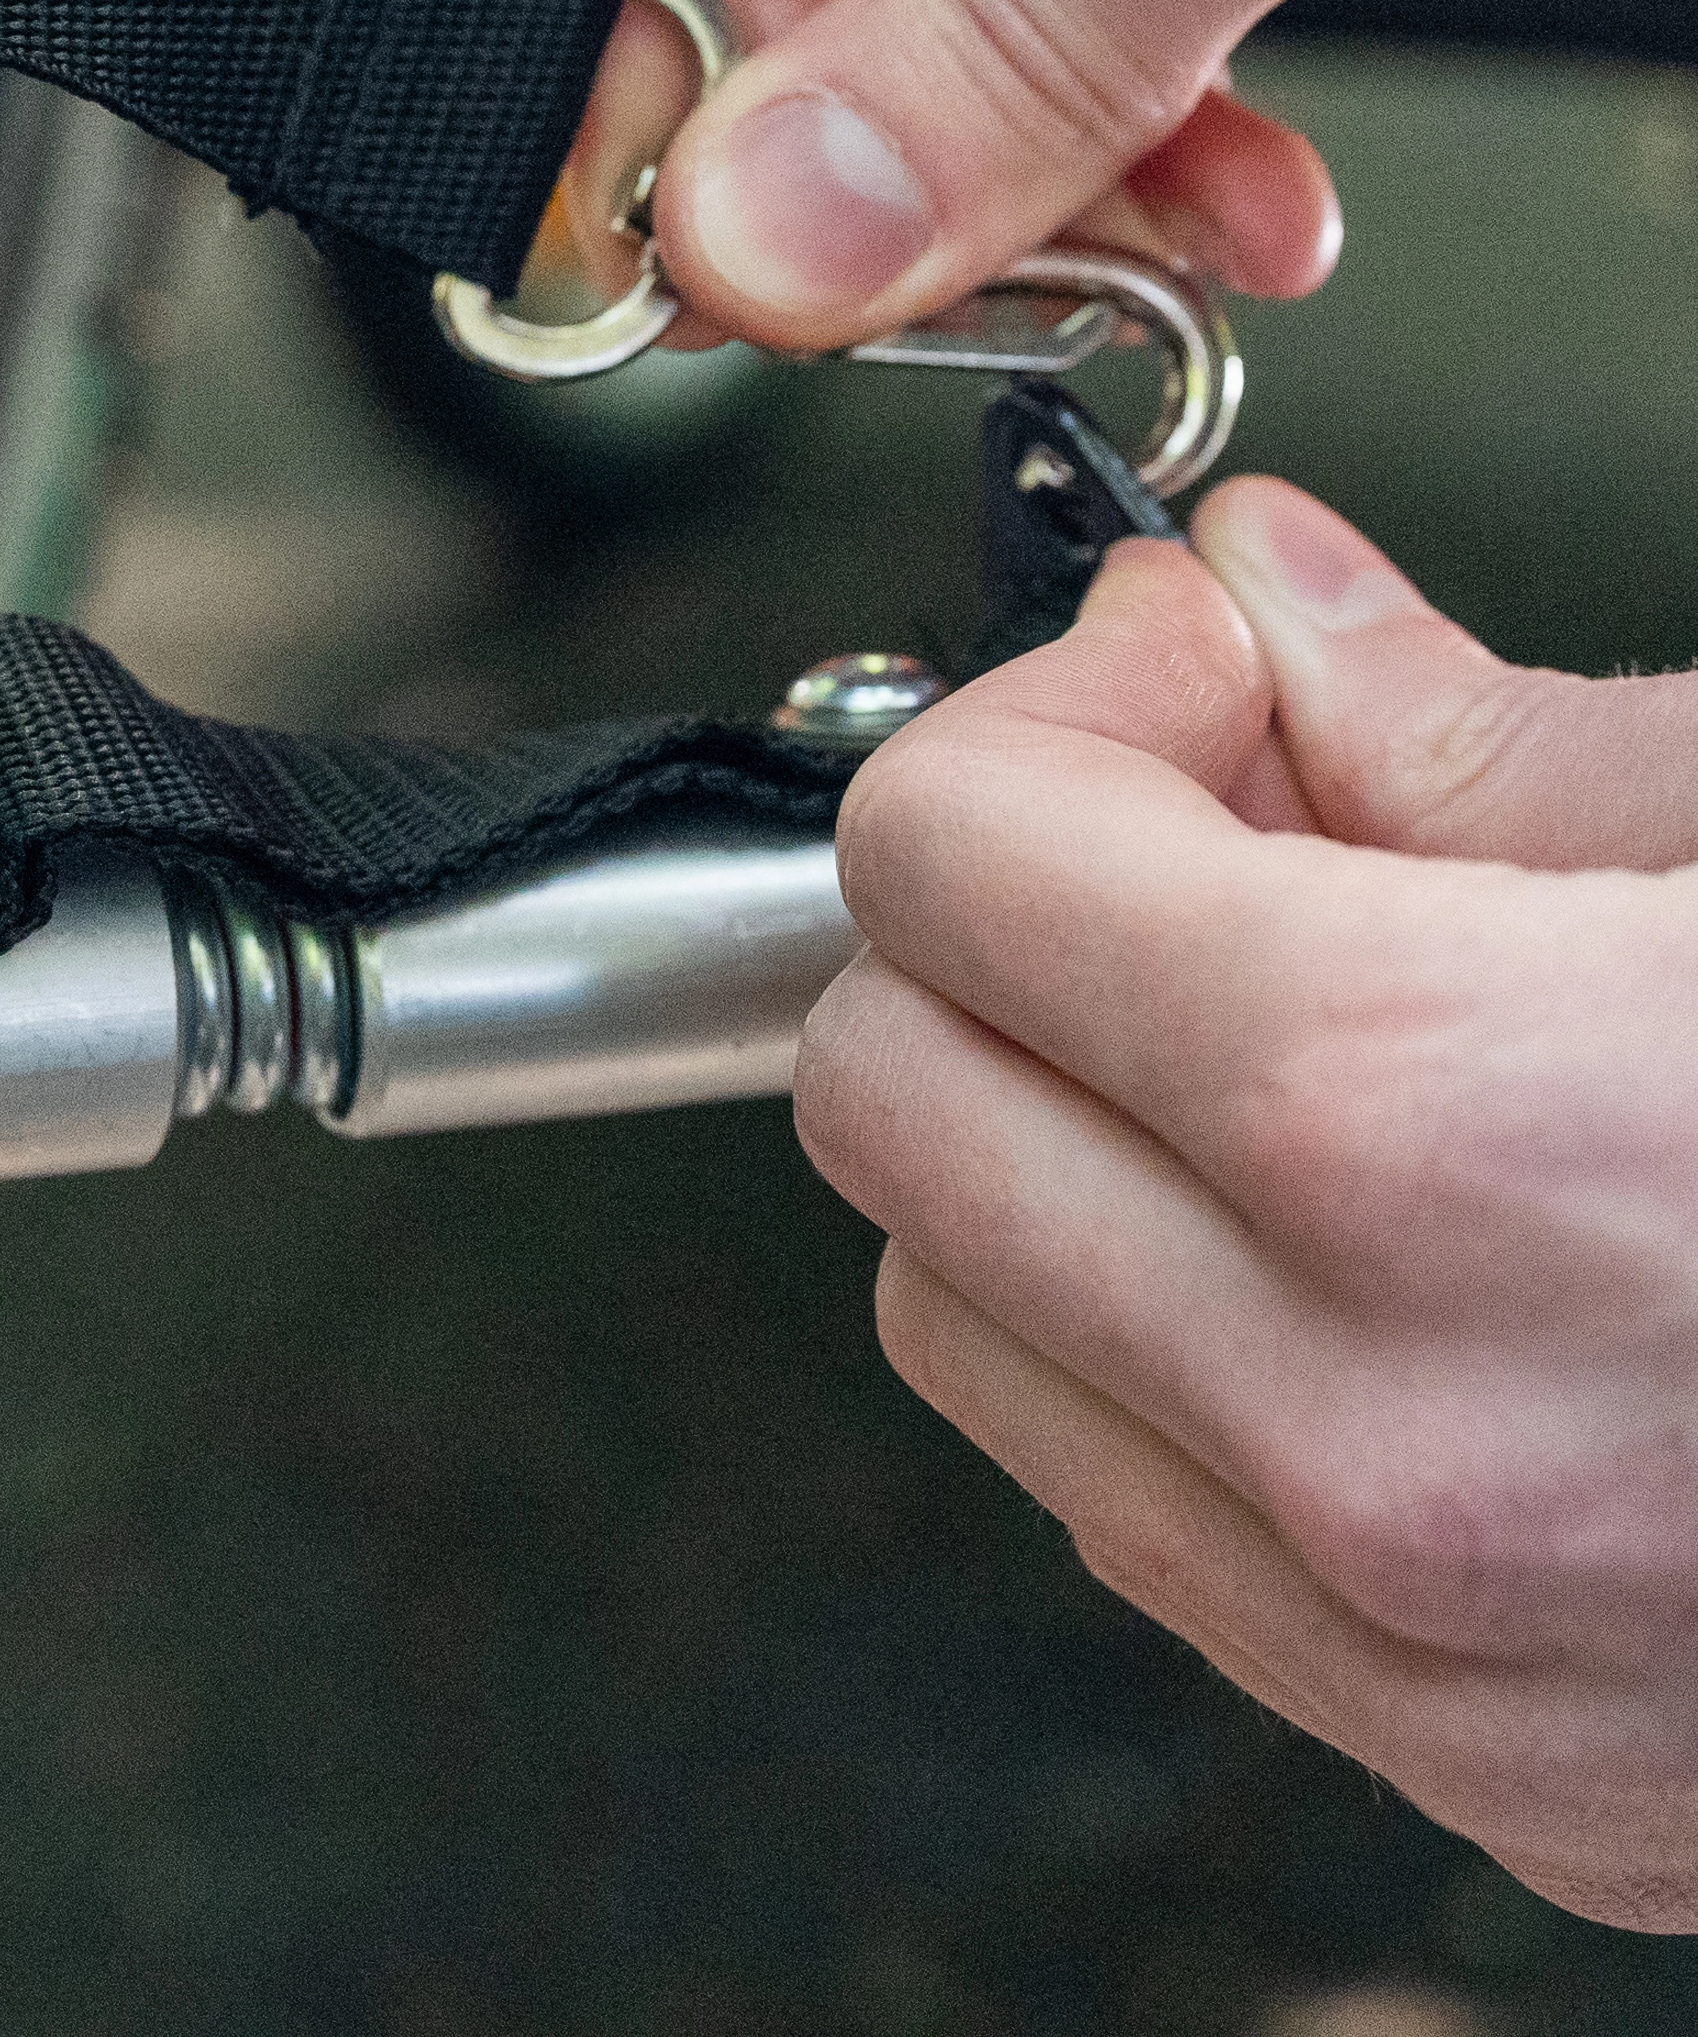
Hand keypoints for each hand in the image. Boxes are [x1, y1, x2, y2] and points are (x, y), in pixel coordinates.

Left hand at [798, 478, 1697, 1927]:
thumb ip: (1489, 734)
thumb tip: (1265, 607)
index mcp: (1443, 1144)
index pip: (945, 866)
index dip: (1041, 725)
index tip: (1182, 688)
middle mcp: (1384, 1436)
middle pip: (889, 1094)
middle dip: (1005, 925)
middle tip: (1213, 842)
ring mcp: (1422, 1648)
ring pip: (964, 1319)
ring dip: (1060, 1147)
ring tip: (1301, 1051)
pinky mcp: (1482, 1771)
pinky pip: (1135, 1516)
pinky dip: (1169, 1352)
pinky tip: (1373, 1254)